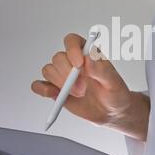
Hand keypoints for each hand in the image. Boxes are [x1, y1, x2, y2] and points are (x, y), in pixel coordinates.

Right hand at [32, 33, 149, 140]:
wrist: (111, 113)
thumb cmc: (114, 94)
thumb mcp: (114, 83)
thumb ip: (102, 70)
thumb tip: (89, 58)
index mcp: (87, 53)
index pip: (72, 41)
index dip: (72, 49)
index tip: (79, 63)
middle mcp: (72, 62)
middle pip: (58, 58)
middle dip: (68, 74)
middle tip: (82, 88)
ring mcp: (62, 75)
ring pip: (48, 70)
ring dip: (60, 83)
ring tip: (78, 94)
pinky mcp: (55, 89)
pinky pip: (39, 85)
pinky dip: (41, 89)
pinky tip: (53, 94)